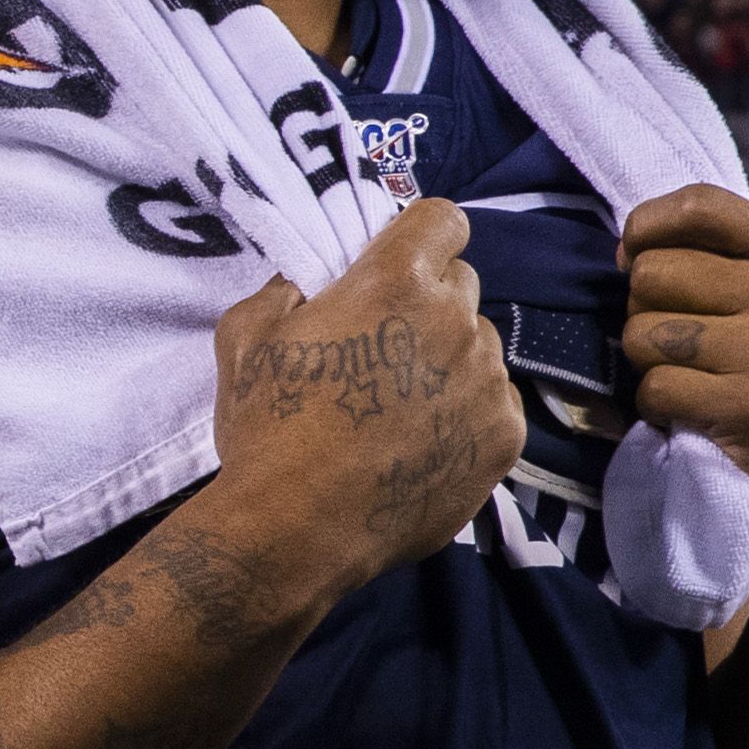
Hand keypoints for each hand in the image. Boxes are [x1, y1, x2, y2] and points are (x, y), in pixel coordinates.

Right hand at [205, 200, 520, 603]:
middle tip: (382, 345)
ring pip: (480, 348)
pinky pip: (496, 404)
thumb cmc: (268, 429)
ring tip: (399, 407)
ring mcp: (488, 382)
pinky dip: (466, 414)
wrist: (297, 529)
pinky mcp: (504, 438)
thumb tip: (304, 287)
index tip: (394, 264)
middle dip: (427, 302)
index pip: (443, 219)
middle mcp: (457, 322)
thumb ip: (281, 292)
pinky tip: (421, 442)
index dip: (418, 236)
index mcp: (396, 281)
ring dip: (448, 361)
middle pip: (462, 284)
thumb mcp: (244, 340)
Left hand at [616, 189, 748, 558]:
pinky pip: (654, 389)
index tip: (634, 260)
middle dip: (645, 313)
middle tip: (679, 348)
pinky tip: (693, 419)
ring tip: (692, 384)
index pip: (699, 205)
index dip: (645, 228)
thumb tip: (636, 247)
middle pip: (651, 273)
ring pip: (641, 334)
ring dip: (649, 367)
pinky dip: (657, 411)